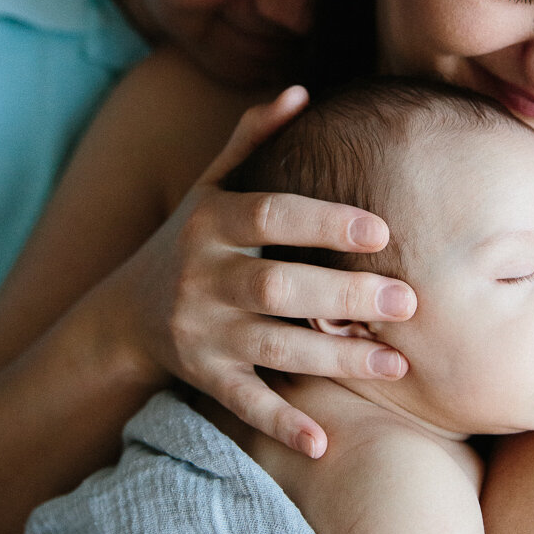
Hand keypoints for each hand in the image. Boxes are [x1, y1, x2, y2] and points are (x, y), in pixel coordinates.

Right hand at [109, 86, 416, 456]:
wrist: (125, 312)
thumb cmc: (189, 238)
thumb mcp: (208, 186)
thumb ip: (252, 140)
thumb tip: (300, 91)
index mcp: (210, 222)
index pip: (269, 215)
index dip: (323, 220)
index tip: (381, 228)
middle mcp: (202, 278)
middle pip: (278, 286)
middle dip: (344, 295)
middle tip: (408, 301)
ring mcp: (200, 332)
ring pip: (273, 347)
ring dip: (335, 359)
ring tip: (397, 365)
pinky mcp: (202, 377)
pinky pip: (244, 403)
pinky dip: (280, 424)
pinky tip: (323, 442)